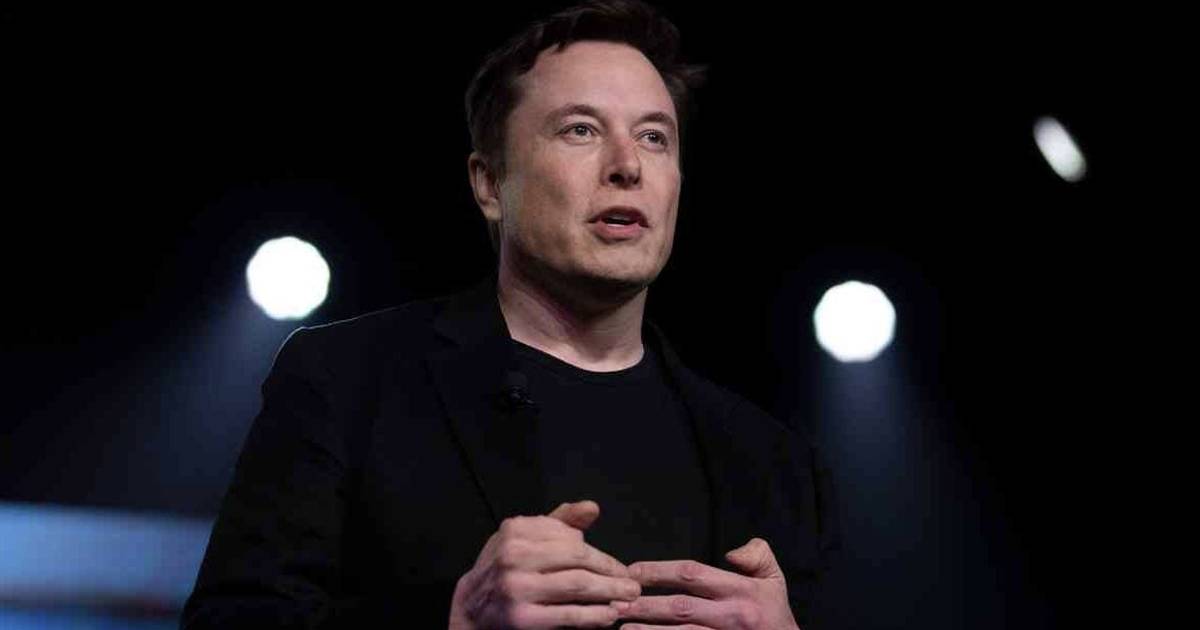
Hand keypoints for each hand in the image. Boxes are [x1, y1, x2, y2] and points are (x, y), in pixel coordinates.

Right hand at [448, 500, 641, 628]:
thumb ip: (559, 523)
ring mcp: (516, 587)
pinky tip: (609, 616)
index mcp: (515, 530)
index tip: (619, 567)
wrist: (470, 610)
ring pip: (577, 585)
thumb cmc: (504, 570)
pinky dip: (594, 615)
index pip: (571, 538)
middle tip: (633, 583)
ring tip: (628, 599)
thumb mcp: (524, 539)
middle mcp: (513, 555)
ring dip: (609, 592)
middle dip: (610, 572)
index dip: (600, 554)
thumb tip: (592, 508)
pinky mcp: (521, 618)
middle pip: (577, 559)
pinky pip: (568, 615)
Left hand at [615, 538, 798, 629]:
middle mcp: (732, 616)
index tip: (634, 571)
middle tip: (618, 602)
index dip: (661, 571)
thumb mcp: (774, 579)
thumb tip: (731, 552)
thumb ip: (756, 556)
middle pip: (681, 608)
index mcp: (741, 591)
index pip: (694, 575)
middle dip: (647, 605)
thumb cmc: (776, 614)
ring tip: (623, 627)